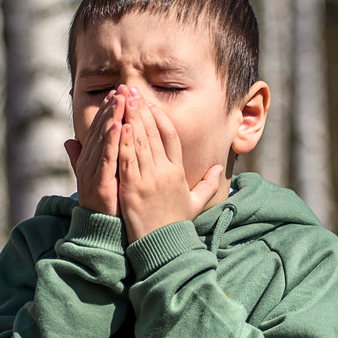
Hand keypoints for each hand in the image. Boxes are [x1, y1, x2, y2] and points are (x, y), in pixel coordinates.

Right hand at [65, 89, 124, 215]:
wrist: (102, 235)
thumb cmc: (104, 207)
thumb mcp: (94, 179)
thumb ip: (81, 160)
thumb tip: (68, 141)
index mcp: (88, 162)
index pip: (99, 131)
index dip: (107, 111)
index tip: (117, 93)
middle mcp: (88, 166)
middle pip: (101, 131)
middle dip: (112, 108)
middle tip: (122, 88)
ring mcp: (94, 175)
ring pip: (104, 141)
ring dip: (113, 118)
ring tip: (122, 99)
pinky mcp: (102, 186)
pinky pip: (108, 160)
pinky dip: (113, 142)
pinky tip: (120, 126)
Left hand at [118, 89, 222, 241]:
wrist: (164, 248)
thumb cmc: (176, 226)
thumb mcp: (195, 203)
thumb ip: (207, 184)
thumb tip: (218, 169)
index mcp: (178, 172)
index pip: (171, 136)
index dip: (160, 117)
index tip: (150, 103)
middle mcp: (165, 172)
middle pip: (153, 133)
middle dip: (141, 109)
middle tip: (131, 89)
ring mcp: (149, 179)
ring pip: (140, 141)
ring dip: (131, 117)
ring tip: (122, 98)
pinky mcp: (133, 189)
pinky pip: (128, 160)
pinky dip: (125, 141)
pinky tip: (120, 125)